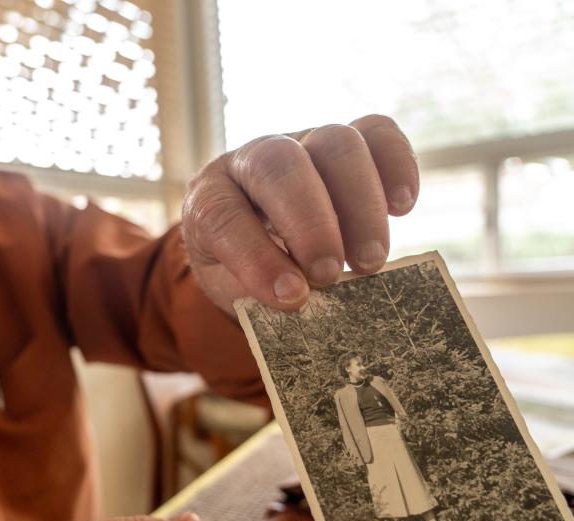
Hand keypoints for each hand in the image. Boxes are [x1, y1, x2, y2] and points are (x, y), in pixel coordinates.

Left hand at [182, 115, 418, 311]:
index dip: (255, 256)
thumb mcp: (232, 289)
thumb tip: (303, 299)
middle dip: (309, 224)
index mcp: (208, 195)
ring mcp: (301, 141)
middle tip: (330, 276)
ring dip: (359, 205)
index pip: (221, 215)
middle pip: (279, 165)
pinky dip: (396, 165)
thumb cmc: (242, 270)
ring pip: (335, 144)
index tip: (291, 297)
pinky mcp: (347, 140)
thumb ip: (256, 292)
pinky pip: (377, 132)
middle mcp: (250, 158)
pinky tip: (401, 208)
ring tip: (369, 263)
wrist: (258, 237)